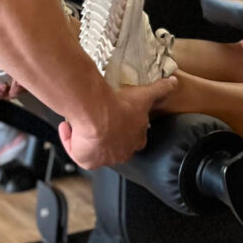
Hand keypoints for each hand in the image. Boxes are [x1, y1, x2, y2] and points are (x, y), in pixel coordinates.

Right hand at [58, 77, 177, 168]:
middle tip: (97, 118)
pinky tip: (68, 126)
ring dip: (87, 136)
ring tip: (82, 120)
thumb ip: (161, 90)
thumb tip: (173, 82)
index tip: (118, 115)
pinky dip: (70, 138)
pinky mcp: (84, 159)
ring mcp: (101, 157)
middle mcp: (119, 152)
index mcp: (135, 141)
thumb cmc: (121, 106)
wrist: (98, 114)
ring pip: (93, 148)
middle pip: (113, 145)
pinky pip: (75, 150)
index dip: (126, 127)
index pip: (134, 137)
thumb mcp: (146, 95)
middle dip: (106, 134)